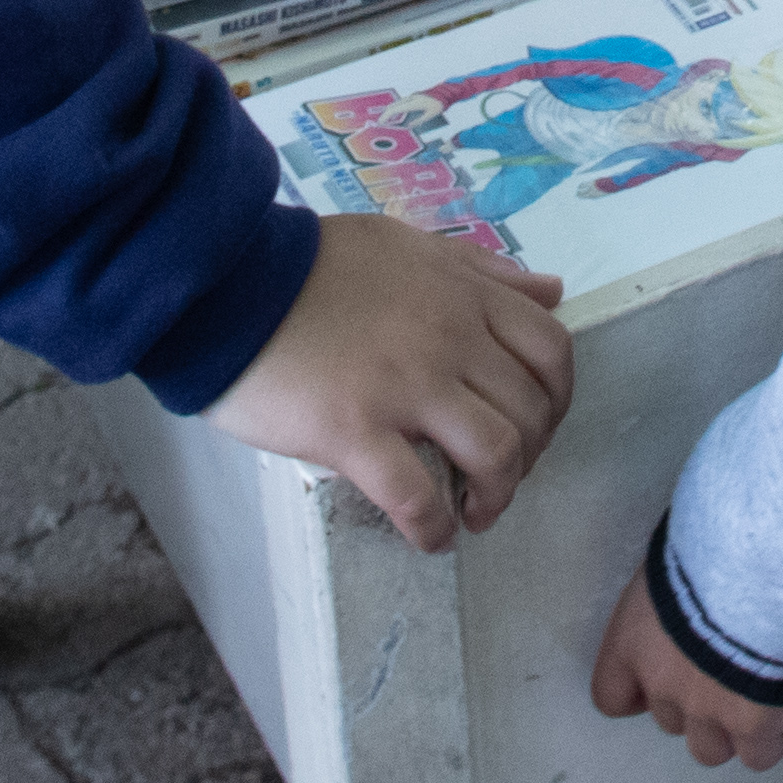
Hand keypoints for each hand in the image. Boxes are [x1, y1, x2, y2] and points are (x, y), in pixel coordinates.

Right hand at [198, 211, 573, 550]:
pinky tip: (429, 537)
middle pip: (530, 412)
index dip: (556, 400)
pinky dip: (435, 529)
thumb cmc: (310, 266)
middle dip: (528, 456)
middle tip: (496, 476)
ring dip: (495, 496)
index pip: (551, 351)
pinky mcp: (355, 430)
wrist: (227, 283)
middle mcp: (449, 339)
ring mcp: (405, 386)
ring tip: (472, 511)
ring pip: (494, 454)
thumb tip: (550, 290)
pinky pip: (417, 496)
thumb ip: (480, 269)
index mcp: (462, 295)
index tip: (534, 424)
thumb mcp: (407, 245)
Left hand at [593, 567, 782, 771]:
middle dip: (697, 700)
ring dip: (731, 728)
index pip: (612, 695)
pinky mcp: (751, 725)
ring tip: (760, 693)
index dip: (638, 695)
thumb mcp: (677, 556)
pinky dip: (775, 736)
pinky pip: (759, 755)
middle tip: (730, 665)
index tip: (665, 677)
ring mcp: (705, 712)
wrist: (758, 570)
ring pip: (709, 750)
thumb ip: (678, 587)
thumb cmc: (716, 546)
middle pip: (670, 720)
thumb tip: (696, 573)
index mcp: (634, 642)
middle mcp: (662, 685)